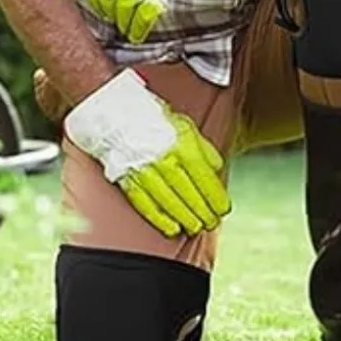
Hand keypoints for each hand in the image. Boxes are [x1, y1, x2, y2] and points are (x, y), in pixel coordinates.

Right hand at [63, 68, 230, 237]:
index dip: (215, 197)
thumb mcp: (186, 126)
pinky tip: (171, 228)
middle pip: (189, 193)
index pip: (204, 177)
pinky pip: (146, 204)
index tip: (223, 209)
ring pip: (169, 202)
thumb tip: (217, 169)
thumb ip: (203, 148)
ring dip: (185, 218)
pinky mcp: (128, 179)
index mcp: (182, 144)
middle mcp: (165, 159)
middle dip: (203, 211)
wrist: (116, 111)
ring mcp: (145, 171)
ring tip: (196, 227)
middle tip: (212, 223)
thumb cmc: (155, 119)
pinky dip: (160, 218)